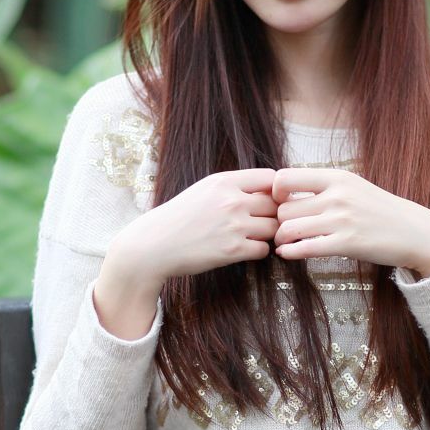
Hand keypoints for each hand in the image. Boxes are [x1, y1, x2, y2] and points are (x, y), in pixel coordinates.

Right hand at [109, 168, 279, 284]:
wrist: (154, 245)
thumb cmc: (178, 217)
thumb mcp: (203, 190)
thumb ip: (233, 187)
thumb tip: (267, 190)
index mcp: (223, 181)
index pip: (270, 178)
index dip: (275, 190)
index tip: (269, 200)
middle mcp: (231, 201)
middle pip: (275, 204)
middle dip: (273, 214)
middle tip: (263, 222)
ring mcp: (234, 226)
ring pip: (273, 227)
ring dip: (267, 234)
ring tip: (253, 236)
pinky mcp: (233, 250)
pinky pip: (263, 249)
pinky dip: (258, 251)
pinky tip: (244, 249)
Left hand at [271, 164, 429, 278]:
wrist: (414, 232)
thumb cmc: (380, 210)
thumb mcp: (353, 187)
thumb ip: (323, 187)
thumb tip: (285, 188)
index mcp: (337, 178)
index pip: (285, 177)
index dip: (274, 192)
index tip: (279, 203)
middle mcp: (337, 196)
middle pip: (284, 208)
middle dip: (279, 221)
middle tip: (282, 229)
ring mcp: (342, 219)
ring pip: (290, 228)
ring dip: (282, 238)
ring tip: (285, 242)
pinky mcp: (347, 244)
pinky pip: (305, 248)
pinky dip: (290, 252)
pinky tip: (288, 254)